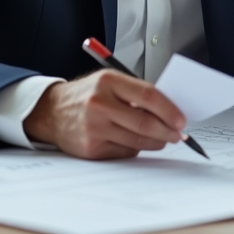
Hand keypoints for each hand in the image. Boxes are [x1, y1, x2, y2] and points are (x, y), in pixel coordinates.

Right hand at [22, 70, 185, 158]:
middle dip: (168, 130)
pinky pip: (125, 151)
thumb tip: (169, 108)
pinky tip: (137, 141)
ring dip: (156, 141)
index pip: (148, 96)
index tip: (181, 119)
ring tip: (163, 138)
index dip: (169, 110)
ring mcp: (94, 128)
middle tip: (178, 134)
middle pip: (145, 122)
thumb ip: (136, 92)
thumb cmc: (87, 95)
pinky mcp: (91, 148)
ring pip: (138, 140)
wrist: (52, 112)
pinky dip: (136, 147)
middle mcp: (99, 104)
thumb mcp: (109, 82)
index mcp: (108, 82)